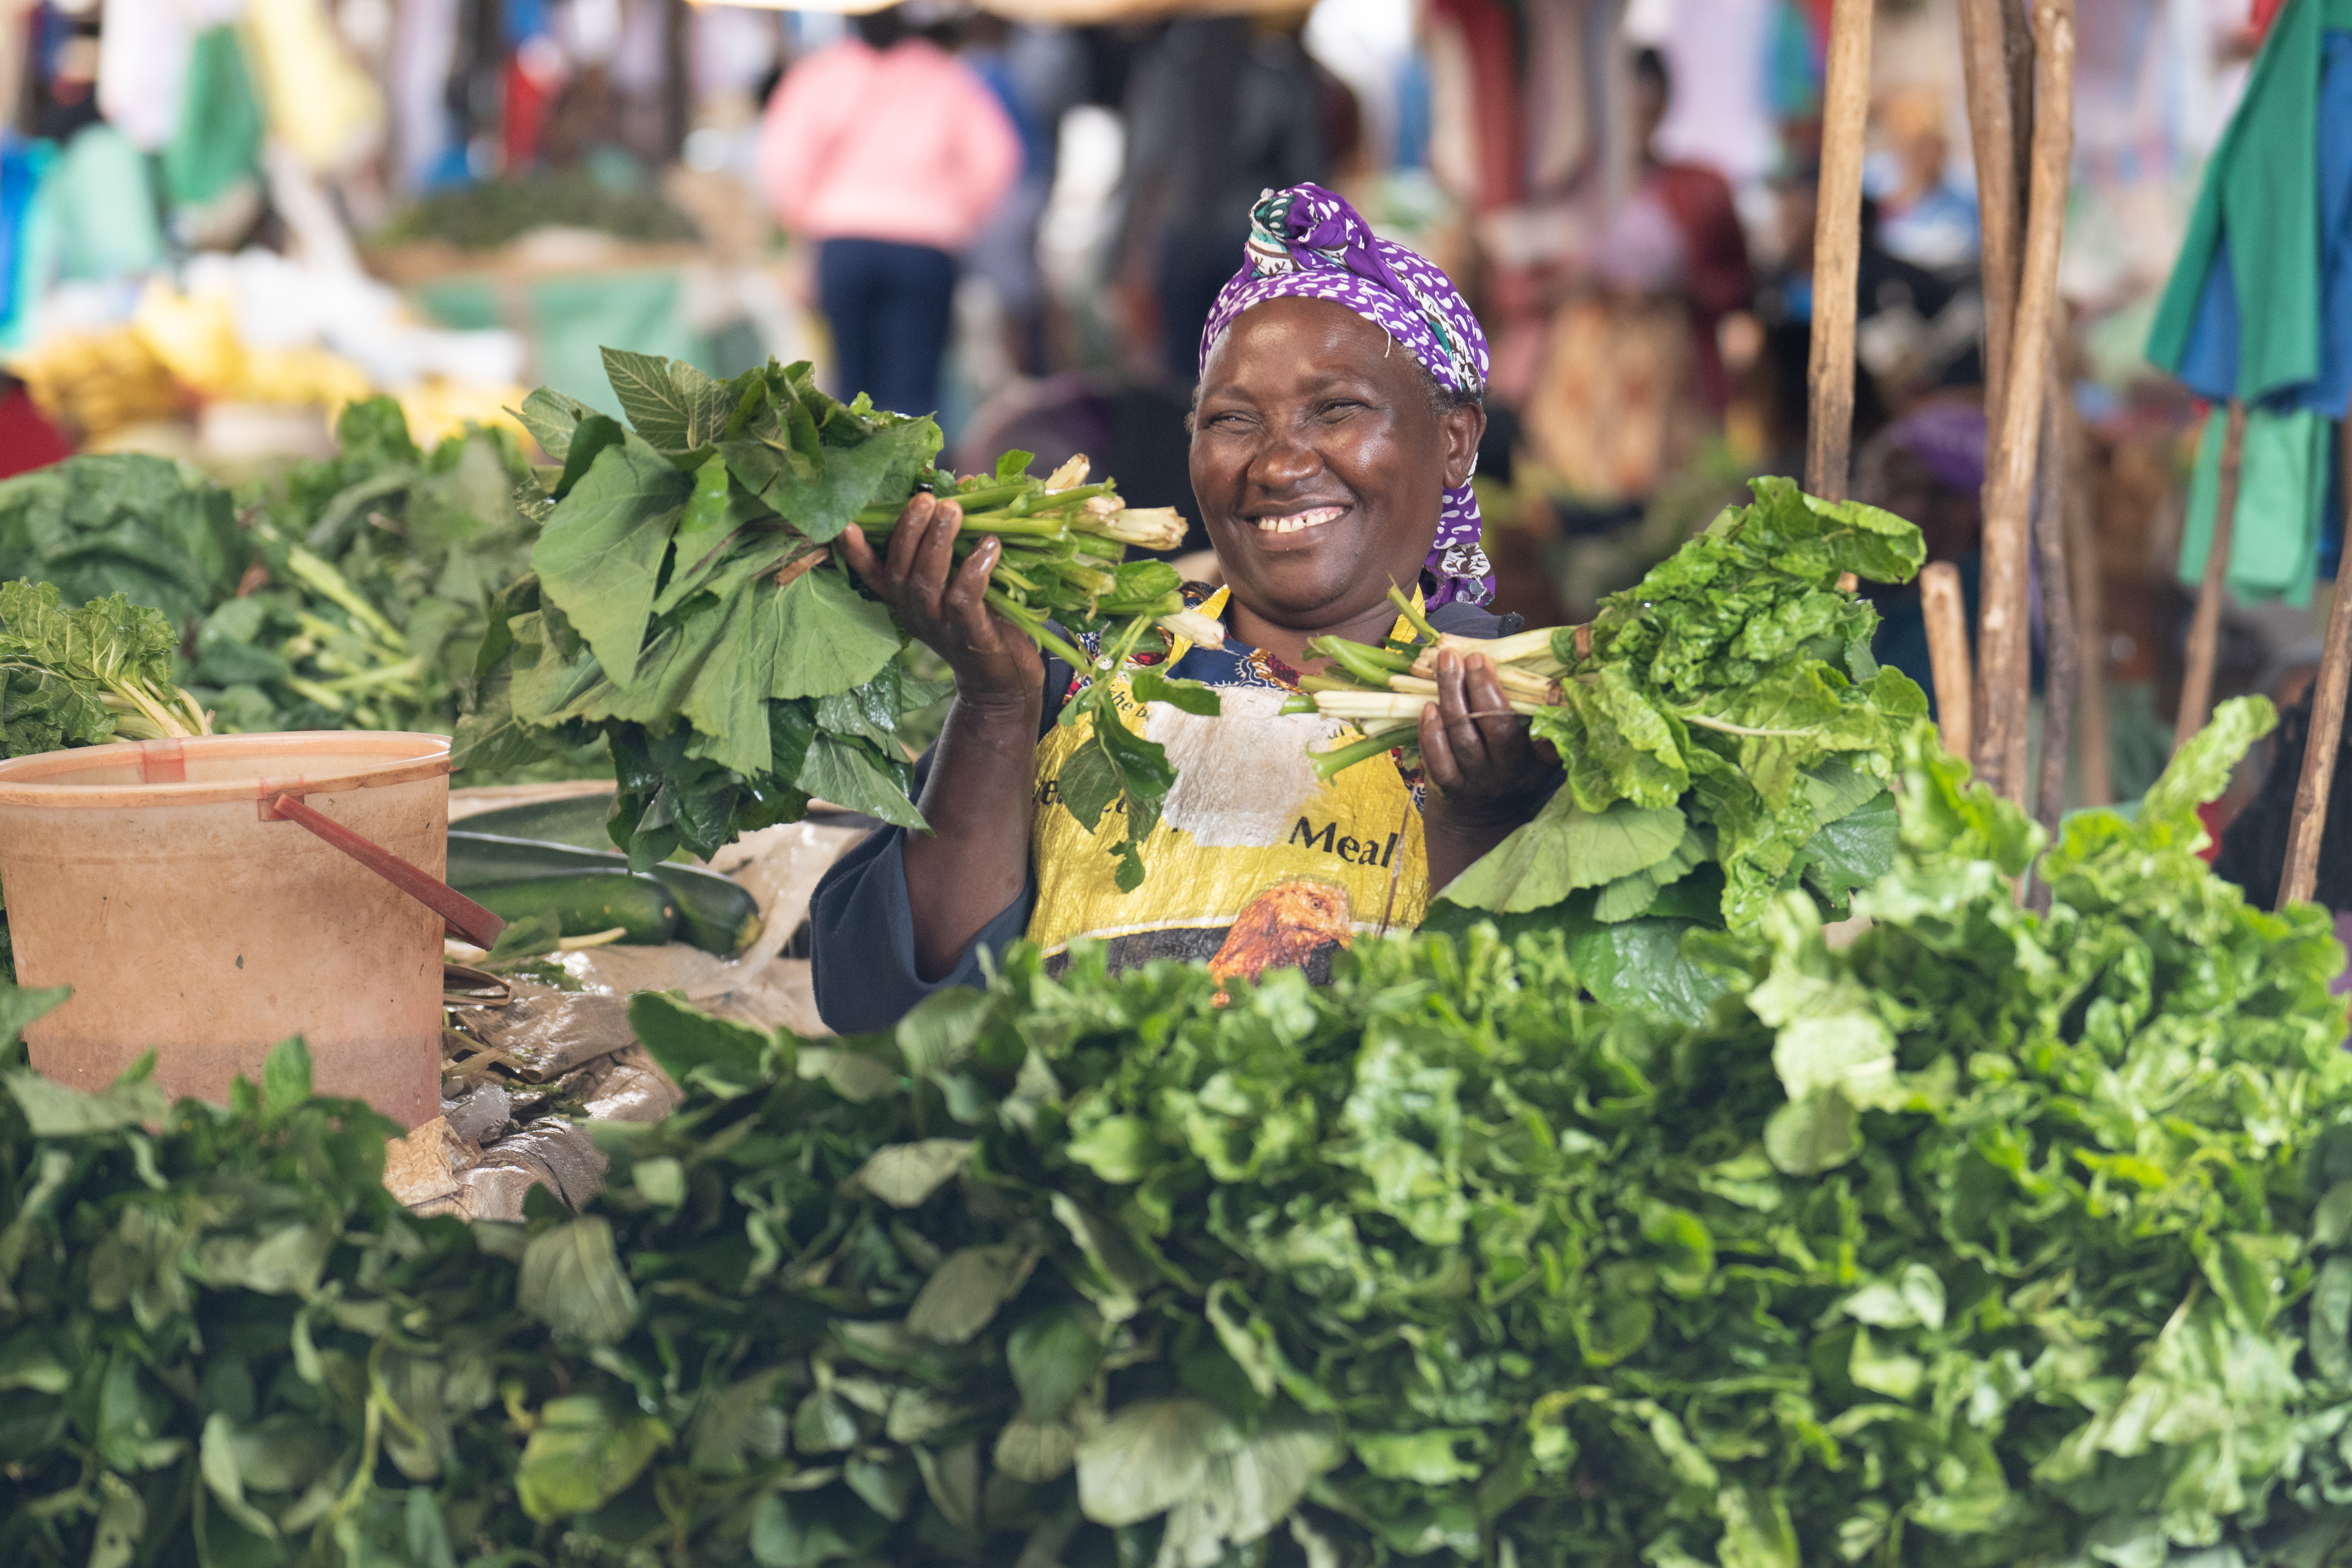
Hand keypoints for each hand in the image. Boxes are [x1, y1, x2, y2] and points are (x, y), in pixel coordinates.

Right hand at [839, 493, 1042, 708]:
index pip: (871, 572)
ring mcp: (939, 626)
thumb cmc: (983, 615)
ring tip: (953, 509)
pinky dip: (975, 569)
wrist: (1005, 679)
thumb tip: (964, 482)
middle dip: (908, 529)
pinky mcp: (969, 636)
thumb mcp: (962, 573)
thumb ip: (957, 533)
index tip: (844, 523)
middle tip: (925, 498)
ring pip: (925, 581)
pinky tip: (990, 545)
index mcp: (904, 596)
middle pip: (898, 568)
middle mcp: (914, 611)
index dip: (854, 550)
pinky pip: (964, 600)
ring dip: (937, 542)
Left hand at [1418, 651, 1558, 887]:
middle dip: (1484, 688)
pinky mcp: (1449, 787)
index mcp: (1537, 759)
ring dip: (1453, 696)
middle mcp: (1509, 770)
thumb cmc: (1507, 768)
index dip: (1540, 708)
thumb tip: (1524, 667)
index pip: (1546, 735)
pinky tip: (1428, 706)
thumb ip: (1531, 718)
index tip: (1532, 678)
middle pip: (1497, 727)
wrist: (1481, 820)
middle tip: (1475, 657)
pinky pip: (1438, 759)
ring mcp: (1478, 779)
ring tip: (1447, 663)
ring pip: (1463, 736)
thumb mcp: (1531, 752)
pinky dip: (1430, 732)